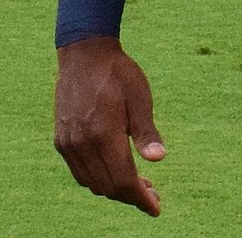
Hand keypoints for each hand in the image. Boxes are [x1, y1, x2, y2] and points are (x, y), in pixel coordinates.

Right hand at [54, 37, 164, 215]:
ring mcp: (69, 144)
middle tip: (153, 193)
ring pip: (92, 183)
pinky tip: (113, 171)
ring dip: (114, 189)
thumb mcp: (140, 97)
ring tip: (137, 183)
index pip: (123, 181)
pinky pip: (80, 172)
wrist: (85, 54)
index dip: (141, 198)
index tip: (156, 207)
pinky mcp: (62, 140)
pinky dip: (97, 179)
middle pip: (107, 187)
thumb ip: (147, 132)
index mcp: (104, 134)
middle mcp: (83, 144)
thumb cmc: (118, 73)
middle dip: (131, 195)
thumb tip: (159, 159)